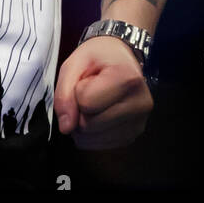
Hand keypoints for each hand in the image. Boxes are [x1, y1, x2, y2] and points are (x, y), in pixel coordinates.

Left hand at [53, 34, 153, 149]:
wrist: (120, 58)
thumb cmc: (99, 57)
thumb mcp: (75, 62)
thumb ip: (64, 93)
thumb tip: (66, 127)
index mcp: (127, 78)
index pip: (85, 101)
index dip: (77, 90)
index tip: (88, 79)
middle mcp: (139, 103)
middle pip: (88, 124)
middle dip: (79, 109)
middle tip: (90, 90)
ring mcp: (139, 122)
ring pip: (91, 138)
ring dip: (83, 122)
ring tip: (95, 101)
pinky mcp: (133, 135)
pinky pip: (99, 145)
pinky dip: (91, 133)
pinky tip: (99, 113)